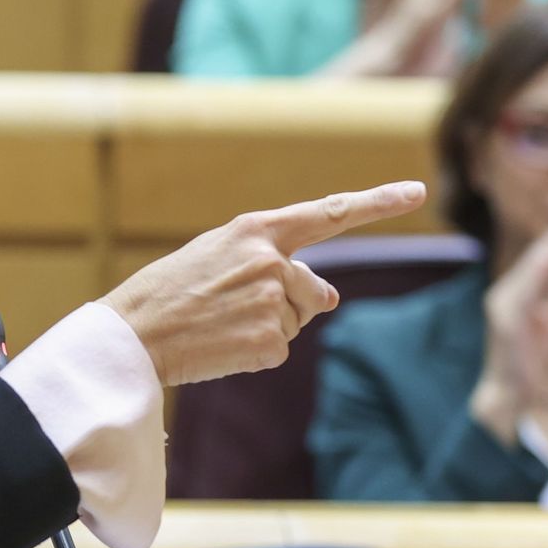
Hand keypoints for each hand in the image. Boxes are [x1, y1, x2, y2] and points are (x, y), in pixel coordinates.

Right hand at [104, 181, 425, 385]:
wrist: (131, 334)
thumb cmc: (167, 292)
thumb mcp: (215, 258)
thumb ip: (272, 263)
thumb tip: (331, 296)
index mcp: (255, 231)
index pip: (327, 213)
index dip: (375, 202)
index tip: (416, 192)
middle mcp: (272, 261)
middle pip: (312, 290)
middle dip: (287, 304)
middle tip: (229, 310)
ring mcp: (273, 301)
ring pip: (295, 322)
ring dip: (264, 329)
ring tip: (217, 326)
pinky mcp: (270, 341)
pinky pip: (279, 350)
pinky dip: (254, 355)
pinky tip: (221, 346)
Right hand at [470, 215, 547, 441]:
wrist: (508, 392)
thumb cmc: (527, 356)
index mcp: (515, 293)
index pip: (539, 261)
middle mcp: (504, 295)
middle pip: (532, 261)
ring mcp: (503, 309)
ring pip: (529, 272)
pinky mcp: (507, 324)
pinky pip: (526, 293)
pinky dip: (540, 273)